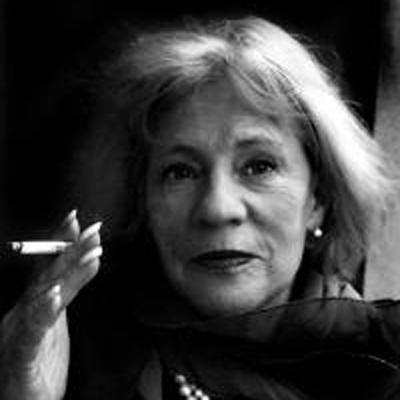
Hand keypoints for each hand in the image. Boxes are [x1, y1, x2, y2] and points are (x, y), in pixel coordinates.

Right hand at [0, 210, 101, 399]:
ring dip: (67, 274)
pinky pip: (32, 334)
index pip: (49, 265)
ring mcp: (20, 333)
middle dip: (71, 250)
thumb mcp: (56, 317)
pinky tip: (54, 298)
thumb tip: (92, 258)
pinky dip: (42, 314)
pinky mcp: (21, 359)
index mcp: (33, 303)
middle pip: (49, 275)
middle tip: (92, 230)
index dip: (62, 241)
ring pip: (44, 298)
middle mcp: (24, 313)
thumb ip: (71, 288)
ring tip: (89, 255)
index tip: (77, 219)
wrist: (20, 399)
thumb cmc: (39, 359)